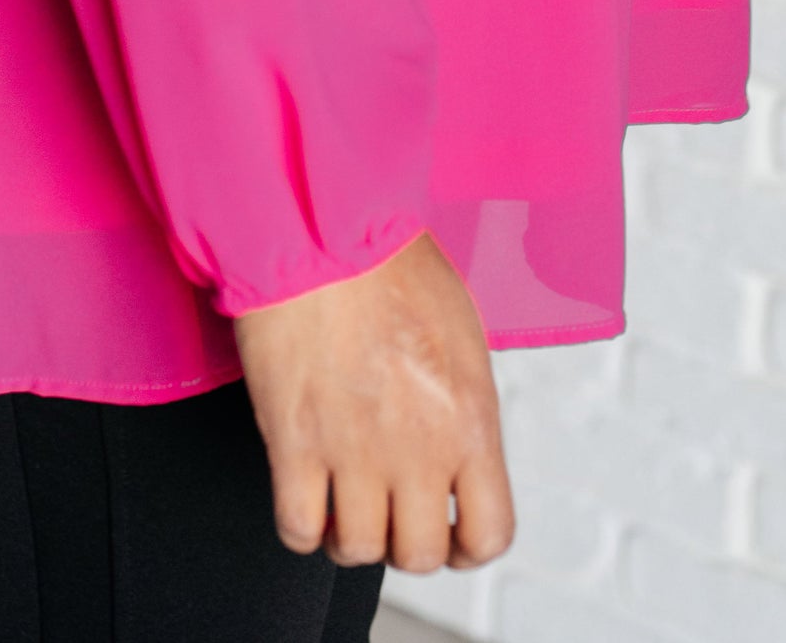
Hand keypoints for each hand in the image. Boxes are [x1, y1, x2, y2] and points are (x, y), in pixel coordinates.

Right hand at [231, 230, 514, 574]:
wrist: (321, 229)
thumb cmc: (389, 263)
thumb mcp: (461, 334)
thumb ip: (465, 407)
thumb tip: (460, 452)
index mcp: (471, 419)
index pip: (490, 533)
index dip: (467, 546)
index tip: (447, 533)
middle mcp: (419, 448)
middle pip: (421, 555)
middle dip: (402, 539)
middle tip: (385, 505)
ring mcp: (355, 452)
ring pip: (358, 551)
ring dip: (348, 533)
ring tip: (340, 497)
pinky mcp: (295, 445)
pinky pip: (298, 530)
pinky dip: (301, 524)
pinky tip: (303, 491)